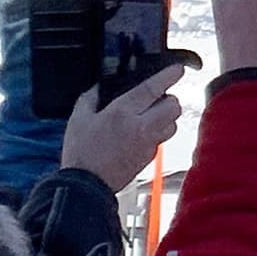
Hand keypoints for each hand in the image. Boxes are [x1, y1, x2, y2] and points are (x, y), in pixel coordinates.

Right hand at [59, 61, 185, 192]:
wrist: (86, 186)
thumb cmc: (80, 152)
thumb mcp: (78, 118)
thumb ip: (91, 98)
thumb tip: (99, 87)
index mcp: (122, 112)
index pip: (153, 89)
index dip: (169, 76)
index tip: (178, 69)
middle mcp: (140, 126)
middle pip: (173, 107)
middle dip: (170, 99)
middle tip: (159, 98)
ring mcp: (148, 144)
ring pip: (173, 124)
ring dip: (167, 117)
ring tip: (152, 116)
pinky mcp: (149, 158)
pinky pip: (162, 140)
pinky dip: (158, 134)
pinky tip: (142, 134)